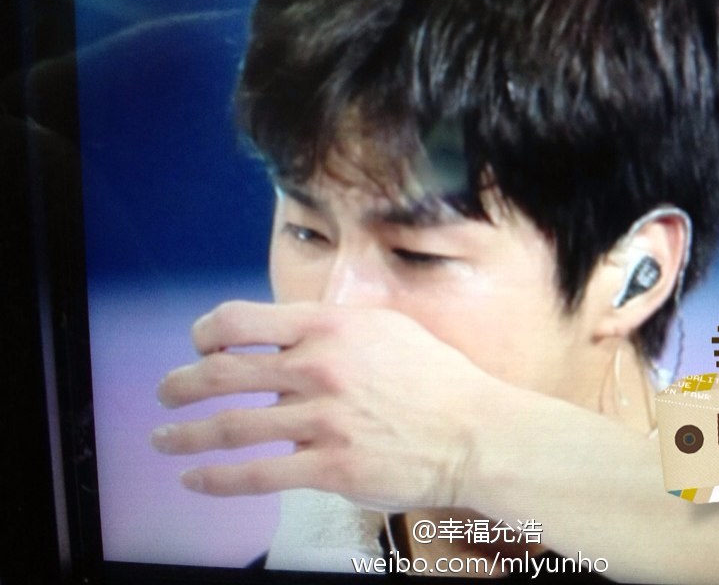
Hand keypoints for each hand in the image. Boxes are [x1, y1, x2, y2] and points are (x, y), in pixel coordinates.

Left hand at [152, 300, 508, 509]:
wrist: (474, 431)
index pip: (240, 320)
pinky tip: (195, 480)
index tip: (198, 345)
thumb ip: (332, 327)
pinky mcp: (330, 469)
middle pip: (222, 374)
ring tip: (162, 440)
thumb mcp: (385, 329)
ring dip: (184, 435)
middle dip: (179, 385)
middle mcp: (319, 369)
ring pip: (230, 427)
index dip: (206, 333)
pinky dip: (216, 480)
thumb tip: (286, 336)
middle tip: (164, 394)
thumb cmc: (434, 377)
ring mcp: (323, 421)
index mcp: (329, 328)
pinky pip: (258, 475)